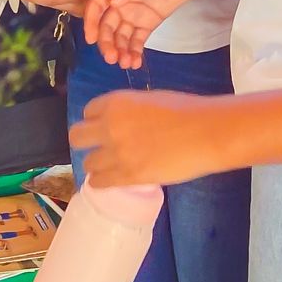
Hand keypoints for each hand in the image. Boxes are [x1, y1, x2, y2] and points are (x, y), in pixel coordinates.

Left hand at [70, 90, 232, 187]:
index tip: (103, 126)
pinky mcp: (127, 176)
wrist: (205, 133)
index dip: (96, 119)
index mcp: (117, 103)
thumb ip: (129, 109)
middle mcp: (109, 126)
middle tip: (98, 146)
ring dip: (96, 163)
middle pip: (76, 137)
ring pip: (87, 162)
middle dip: (85, 141)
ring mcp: (116, 153)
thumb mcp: (150, 99)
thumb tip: (123, 121)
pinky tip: (109, 179)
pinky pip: (99, 182)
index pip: (88, 111)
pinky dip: (101, 181)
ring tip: (109, 165)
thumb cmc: (185, 110)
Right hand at [84, 0, 209, 68]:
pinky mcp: (149, 23)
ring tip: (125, 63)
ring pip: (121, 36)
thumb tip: (114, 2)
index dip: (91, 22)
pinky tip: (135, 63)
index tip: (91, 39)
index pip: (97, 5)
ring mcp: (135, 13)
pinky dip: (134, 51)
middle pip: (108, 26)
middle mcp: (121, 2)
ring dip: (120, 50)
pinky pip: (137, 40)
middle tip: (112, 58)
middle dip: (107, 43)